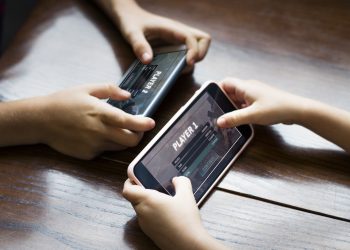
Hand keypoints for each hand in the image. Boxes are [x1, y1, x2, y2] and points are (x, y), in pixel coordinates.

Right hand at [40, 84, 154, 158]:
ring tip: (116, 129)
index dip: (143, 124)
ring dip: (124, 139)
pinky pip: (105, 150)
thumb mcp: (86, 88)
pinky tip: (96, 134)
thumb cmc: (63, 102)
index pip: (129, 122)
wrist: (40, 121)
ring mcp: (94, 146)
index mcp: (100, 113)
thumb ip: (110, 90)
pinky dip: (107, 143)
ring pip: (119, 147)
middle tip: (137, 128)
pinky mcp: (88, 155)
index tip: (151, 123)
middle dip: (138, 135)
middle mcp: (99, 132)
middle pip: (130, 141)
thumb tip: (127, 95)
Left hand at [115, 2, 210, 66]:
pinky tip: (173, 68)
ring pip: (198, 47)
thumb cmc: (131, 21)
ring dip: (193, 59)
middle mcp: (178, 33)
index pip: (192, 38)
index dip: (194, 51)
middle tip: (188, 64)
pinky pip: (187, 53)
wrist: (128, 16)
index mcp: (171, 28)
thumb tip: (148, 61)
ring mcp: (178, 40)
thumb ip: (139, 45)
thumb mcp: (131, 33)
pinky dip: (185, 62)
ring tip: (179, 69)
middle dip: (201, 54)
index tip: (188, 62)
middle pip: (204, 40)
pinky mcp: (174, 46)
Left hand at [123, 177, 222, 249]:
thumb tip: (177, 179)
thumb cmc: (186, 220)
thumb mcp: (187, 195)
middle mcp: (142, 212)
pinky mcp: (150, 233)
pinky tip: (167, 214)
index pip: (127, 190)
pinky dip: (152, 214)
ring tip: (163, 200)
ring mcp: (145, 225)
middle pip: (134, 199)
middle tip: (153, 187)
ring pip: (140, 209)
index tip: (135, 177)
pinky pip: (147, 219)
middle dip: (141, 191)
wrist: (189, 245)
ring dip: (147, 203)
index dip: (129, 182)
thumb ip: (181, 182)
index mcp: (147, 200)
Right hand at [217, 78, 304, 127]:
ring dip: (231, 107)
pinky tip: (238, 120)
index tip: (209, 100)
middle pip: (230, 91)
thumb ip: (234, 118)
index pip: (225, 83)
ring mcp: (255, 95)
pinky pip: (245, 104)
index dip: (216, 90)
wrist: (297, 110)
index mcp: (245, 87)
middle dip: (222, 101)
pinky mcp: (260, 102)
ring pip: (238, 99)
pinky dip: (239, 111)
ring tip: (224, 118)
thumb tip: (219, 121)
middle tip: (214, 113)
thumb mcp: (252, 115)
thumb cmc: (276, 108)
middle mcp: (249, 88)